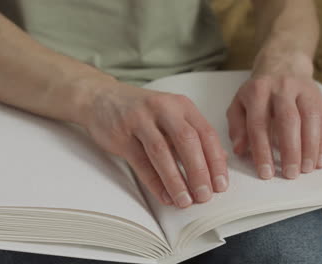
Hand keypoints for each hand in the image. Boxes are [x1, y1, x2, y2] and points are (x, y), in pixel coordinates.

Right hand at [82, 82, 228, 207]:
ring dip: (175, 180)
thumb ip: (195, 135)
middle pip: (187, 141)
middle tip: (205, 195)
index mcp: (182, 105)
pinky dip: (154, 182)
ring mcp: (140, 120)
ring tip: (185, 201)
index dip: (216, 161)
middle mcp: (163, 109)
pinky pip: (140, 162)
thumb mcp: (173, 116)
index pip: (206, 133)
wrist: (101, 97)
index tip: (221, 184)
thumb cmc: (142, 111)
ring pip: (162, 152)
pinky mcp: (121, 134)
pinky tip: (164, 195)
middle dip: (199, 172)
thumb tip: (220, 160)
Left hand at [226, 52, 321, 179]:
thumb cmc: (258, 92)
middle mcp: (281, 88)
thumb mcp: (240, 104)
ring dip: (310, 147)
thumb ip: (237, 127)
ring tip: (306, 169)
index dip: (262, 151)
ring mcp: (303, 91)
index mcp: (258, 92)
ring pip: (310, 119)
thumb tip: (240, 150)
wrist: (283, 64)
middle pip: (288, 120)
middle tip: (290, 174)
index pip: (259, 124)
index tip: (265, 172)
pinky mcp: (319, 97)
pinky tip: (321, 159)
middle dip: (290, 150)